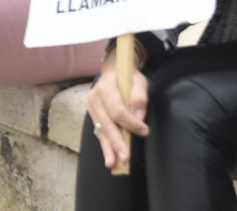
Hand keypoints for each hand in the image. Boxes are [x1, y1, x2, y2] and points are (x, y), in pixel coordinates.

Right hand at [85, 46, 149, 169]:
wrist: (112, 72)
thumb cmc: (128, 77)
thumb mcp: (139, 81)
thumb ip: (139, 97)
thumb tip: (138, 117)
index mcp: (105, 88)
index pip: (117, 110)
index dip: (130, 123)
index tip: (144, 131)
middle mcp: (94, 99)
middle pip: (107, 124)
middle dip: (117, 142)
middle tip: (126, 157)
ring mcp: (91, 108)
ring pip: (101, 131)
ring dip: (108, 148)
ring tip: (113, 164)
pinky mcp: (93, 116)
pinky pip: (100, 133)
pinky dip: (106, 146)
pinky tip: (110, 159)